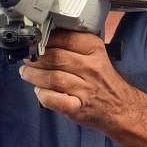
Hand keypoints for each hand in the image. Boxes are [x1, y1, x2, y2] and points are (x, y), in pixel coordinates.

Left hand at [18, 30, 142, 130]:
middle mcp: (91, 68)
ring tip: (26, 73)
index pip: (65, 38)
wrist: (120, 107)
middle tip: (27, 59)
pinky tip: (39, 91)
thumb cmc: (102, 80)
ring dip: (34, 75)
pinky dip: (43, 95)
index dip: (45, 40)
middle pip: (56, 58)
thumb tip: (43, 39)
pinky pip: (54, 99)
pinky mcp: (78, 107)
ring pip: (53, 78)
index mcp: (94, 50)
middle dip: (36, 58)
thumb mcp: (95, 55)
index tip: (34, 42)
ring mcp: (85, 89)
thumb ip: (74, 46)